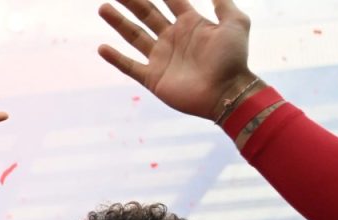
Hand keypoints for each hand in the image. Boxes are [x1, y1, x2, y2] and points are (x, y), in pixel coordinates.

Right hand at [98, 0, 255, 121]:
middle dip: (132, 1)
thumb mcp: (236, 22)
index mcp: (190, 23)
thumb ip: (223, 2)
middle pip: (147, 14)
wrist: (226, 92)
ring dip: (118, 22)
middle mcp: (172, 38)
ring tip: (104, 8)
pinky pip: (130, 66)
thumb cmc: (233, 58)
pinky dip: (115, 58)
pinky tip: (102, 47)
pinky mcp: (153, 78)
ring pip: (134, 36)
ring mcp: (161, 58)